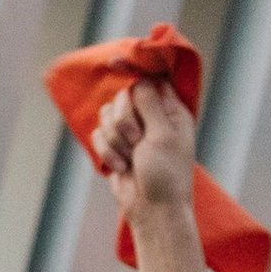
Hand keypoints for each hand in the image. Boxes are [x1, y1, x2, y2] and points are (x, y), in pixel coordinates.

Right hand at [90, 77, 197, 220]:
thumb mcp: (163, 135)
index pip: (153, 78)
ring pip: (107, 115)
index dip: (135, 68)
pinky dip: (107, 152)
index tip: (115, 61)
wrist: (152, 210)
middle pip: (123, 96)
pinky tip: (121, 168)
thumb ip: (150, 104)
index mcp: (172, 111)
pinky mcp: (114, 146)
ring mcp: (132, 131)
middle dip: (124, 119)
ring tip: (130, 158)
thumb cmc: (166, 174)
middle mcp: (152, 117)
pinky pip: (98, 134)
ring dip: (115, 139)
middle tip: (136, 139)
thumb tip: (139, 79)